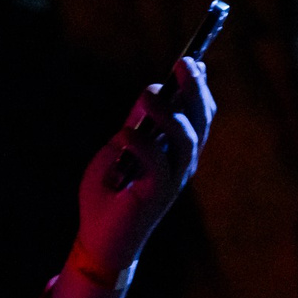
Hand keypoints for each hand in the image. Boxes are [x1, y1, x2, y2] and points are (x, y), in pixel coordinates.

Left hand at [73, 57, 215, 271]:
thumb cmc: (108, 194)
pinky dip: (142, 144)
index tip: (191, 60)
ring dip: (169, 113)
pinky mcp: (156, 195)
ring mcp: (172, 180)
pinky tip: (124, 136)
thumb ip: (139, 124)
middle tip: (183, 64)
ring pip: (187, 139)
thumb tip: (153, 92)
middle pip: (200, 121)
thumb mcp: (120, 148)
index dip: (199, 87)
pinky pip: (158, 163)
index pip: (199, 114)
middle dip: (195, 89)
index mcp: (177, 151)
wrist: (97, 237)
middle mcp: (182, 164)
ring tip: (147, 95)